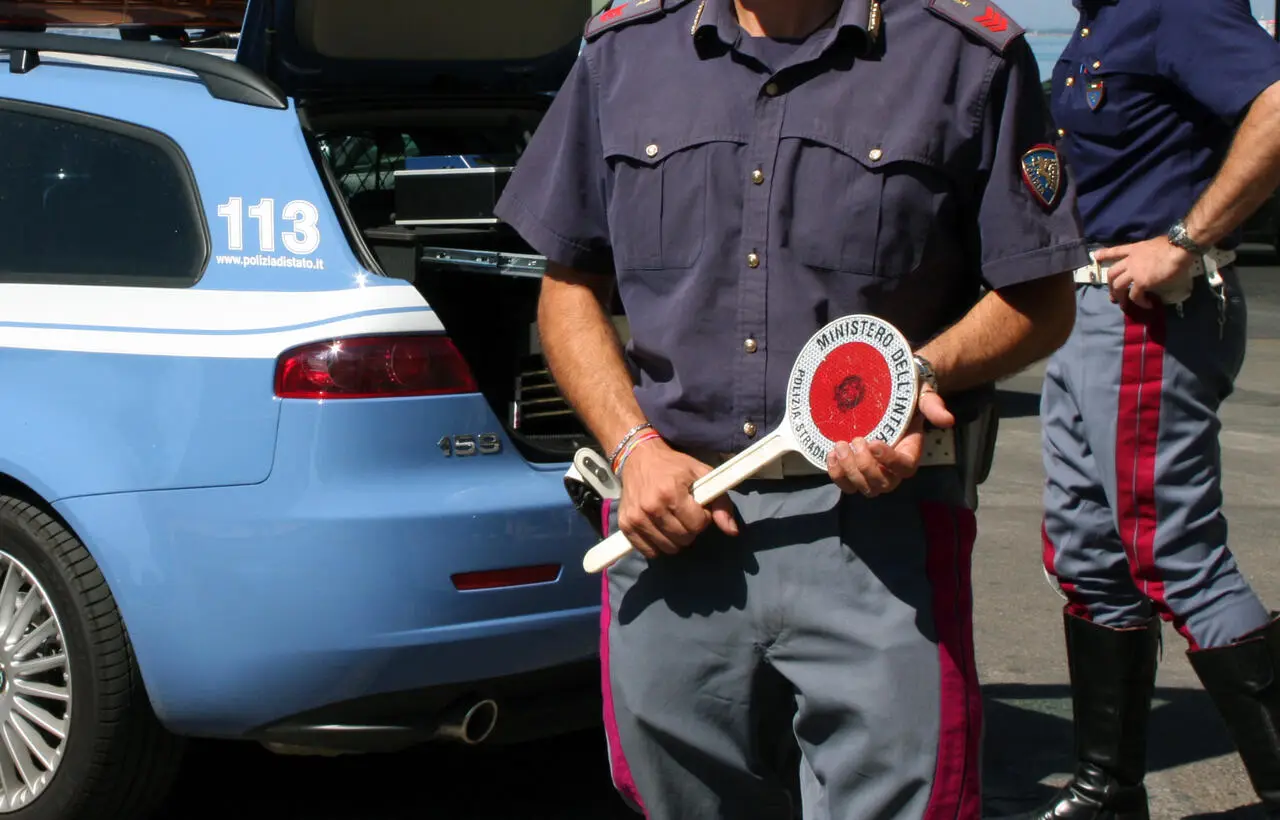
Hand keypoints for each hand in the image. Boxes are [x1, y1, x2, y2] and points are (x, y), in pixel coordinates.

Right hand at [617, 439, 738, 558]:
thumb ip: (721, 503)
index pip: (697, 525)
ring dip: (675, 538)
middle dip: (690, 528)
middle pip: (684, 539)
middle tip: (684, 512)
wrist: (639, 457)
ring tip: (672, 519)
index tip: (696, 506)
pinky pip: (649, 552)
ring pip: (668, 548)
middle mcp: (651, 507)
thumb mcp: (702, 475)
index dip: (702, 517)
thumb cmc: (673, 466)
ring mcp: (636, 518)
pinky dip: (658, 545)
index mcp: (671, 493)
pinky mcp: (625, 526)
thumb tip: (732, 531)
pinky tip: (659, 528)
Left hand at [826, 389, 955, 496]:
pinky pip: (846, 484)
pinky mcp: (855, 470)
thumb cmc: (909, 400)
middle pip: (881, 484)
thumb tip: (948, 420)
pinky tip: (830, 455)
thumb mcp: (924, 398)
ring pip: (862, 487)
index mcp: (910, 454)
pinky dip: (836, 474)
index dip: (888, 460)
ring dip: (848, 471)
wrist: (891, 399)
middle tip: (854, 440)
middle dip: (864, 466)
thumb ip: (933, 407)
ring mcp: (873, 473)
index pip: (903, 468)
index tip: (873, 442)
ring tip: (839, 446)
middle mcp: (892, 470)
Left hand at [1093, 237, 1195, 308]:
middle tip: (1113, 296)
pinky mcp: (1141, 282)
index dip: (1105, 254)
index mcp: (1134, 249)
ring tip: (1124, 305)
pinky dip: (1140, 302)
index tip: (1095, 256)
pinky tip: (1147, 305)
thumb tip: (1152, 261)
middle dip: (1110, 286)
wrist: (1179, 248)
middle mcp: (1130, 260)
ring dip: (1120, 297)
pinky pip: (1135, 296)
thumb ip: (1147, 254)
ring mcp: (1134, 271)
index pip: (1116, 251)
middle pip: (1112, 273)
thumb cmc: (1173, 245)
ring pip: (1118, 286)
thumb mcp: (1154, 245)